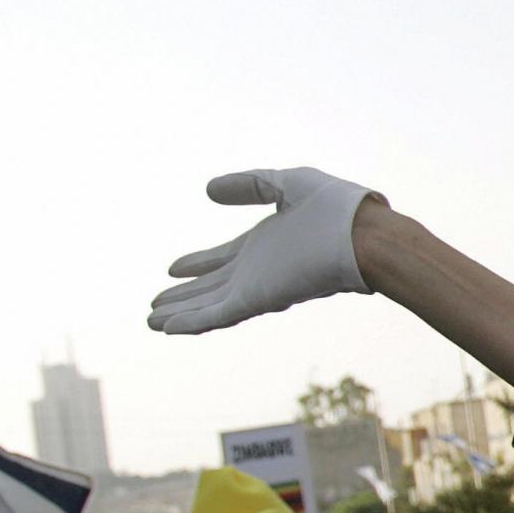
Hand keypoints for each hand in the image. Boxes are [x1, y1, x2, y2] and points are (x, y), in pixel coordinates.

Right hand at [148, 169, 381, 333]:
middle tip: (153, 308)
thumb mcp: (286, 184)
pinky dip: (193, 322)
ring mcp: (259, 286)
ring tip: (151, 322)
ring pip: (210, 306)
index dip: (198, 264)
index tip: (173, 268)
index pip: (225, 259)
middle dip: (184, 297)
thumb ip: (249, 185)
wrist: (363, 234)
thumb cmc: (337, 208)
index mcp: (267, 245)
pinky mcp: (260, 298)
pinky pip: (220, 314)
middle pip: (213, 288)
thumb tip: (208, 190)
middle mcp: (260, 270)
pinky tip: (168, 329)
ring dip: (180, 315)